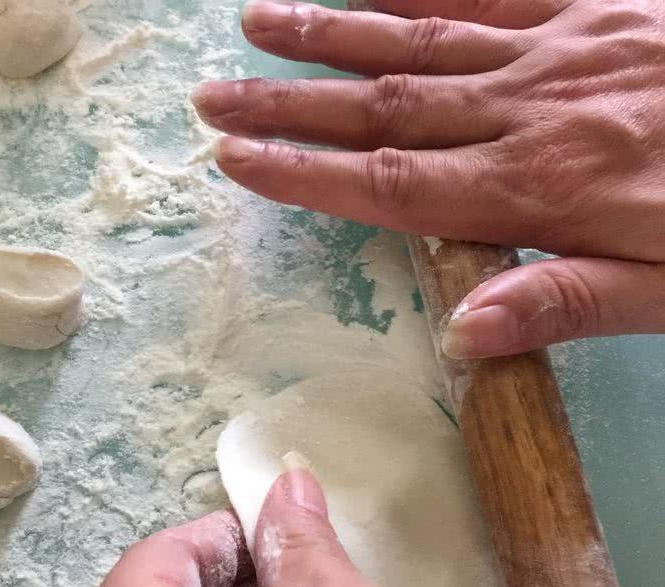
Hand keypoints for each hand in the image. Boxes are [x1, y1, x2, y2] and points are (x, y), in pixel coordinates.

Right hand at [191, 0, 664, 357]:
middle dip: (286, 103)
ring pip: (418, 38)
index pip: (388, 183)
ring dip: (330, 32)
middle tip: (210, 95)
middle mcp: (527, 112)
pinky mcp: (595, 7)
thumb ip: (568, 301)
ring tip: (258, 22)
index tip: (233, 160)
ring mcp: (558, 49)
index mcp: (537, 190)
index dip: (302, 172)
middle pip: (380, 108)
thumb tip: (462, 334)